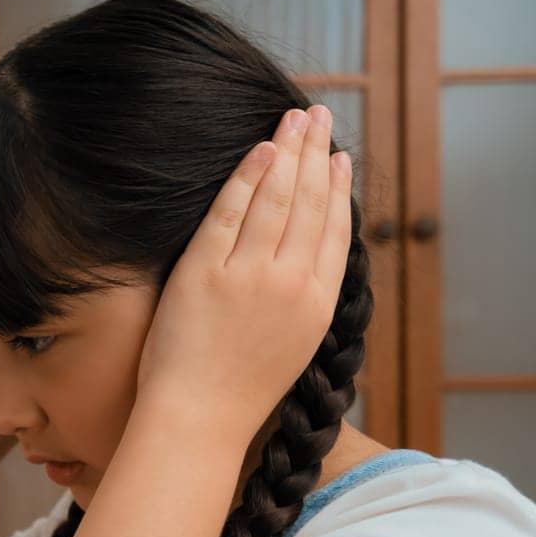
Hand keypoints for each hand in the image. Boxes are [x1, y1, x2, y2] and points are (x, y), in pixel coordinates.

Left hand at [136, 105, 352, 441]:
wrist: (199, 420)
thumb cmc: (234, 393)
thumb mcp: (289, 347)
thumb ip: (299, 302)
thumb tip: (299, 267)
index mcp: (317, 305)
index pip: (334, 231)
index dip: (337, 190)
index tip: (338, 158)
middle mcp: (291, 283)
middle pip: (310, 203)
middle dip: (315, 153)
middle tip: (317, 116)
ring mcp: (250, 276)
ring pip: (277, 199)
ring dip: (288, 151)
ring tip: (294, 117)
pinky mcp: (207, 273)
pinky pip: (230, 212)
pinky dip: (248, 177)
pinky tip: (258, 150)